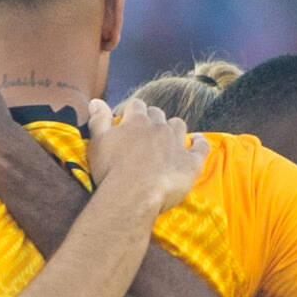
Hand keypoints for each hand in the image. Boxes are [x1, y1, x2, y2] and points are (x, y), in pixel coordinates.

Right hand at [83, 94, 207, 213]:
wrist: (133, 196)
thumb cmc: (111, 171)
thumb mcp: (98, 143)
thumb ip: (98, 120)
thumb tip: (96, 100)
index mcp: (136, 121)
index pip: (136, 106)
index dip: (131, 112)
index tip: (127, 121)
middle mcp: (159, 127)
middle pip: (157, 114)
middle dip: (152, 120)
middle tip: (145, 134)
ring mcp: (177, 143)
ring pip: (178, 125)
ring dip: (173, 128)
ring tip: (169, 138)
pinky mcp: (191, 162)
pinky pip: (201, 146)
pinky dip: (199, 142)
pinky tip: (197, 141)